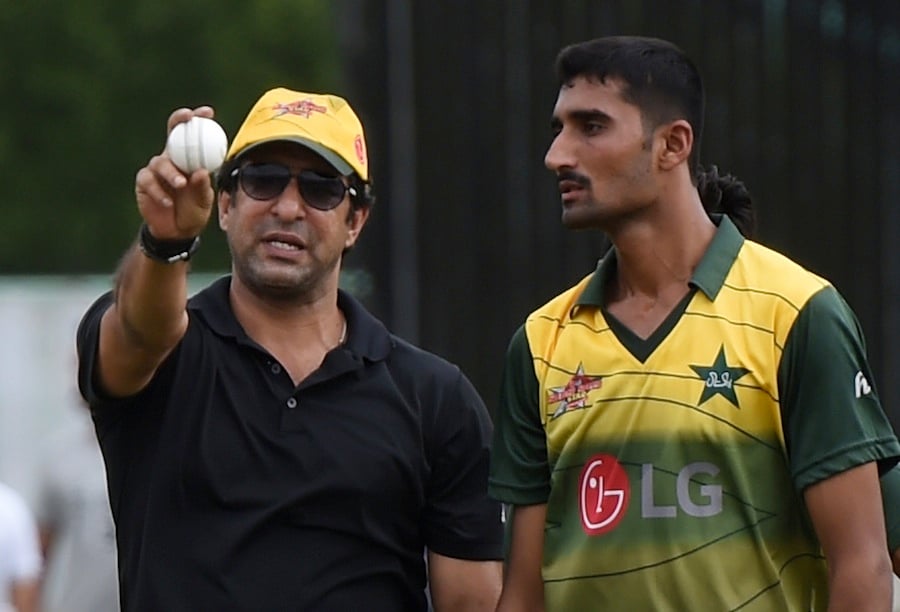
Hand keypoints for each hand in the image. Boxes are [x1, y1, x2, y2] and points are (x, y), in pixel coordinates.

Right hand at [135, 106, 216, 239]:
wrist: (177, 232)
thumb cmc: (194, 211)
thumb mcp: (204, 200)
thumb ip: (203, 186)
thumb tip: (201, 171)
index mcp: (190, 159)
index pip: (192, 134)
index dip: (197, 119)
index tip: (207, 112)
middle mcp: (172, 159)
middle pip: (172, 133)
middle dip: (178, 122)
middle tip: (187, 120)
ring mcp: (156, 170)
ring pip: (160, 162)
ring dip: (171, 172)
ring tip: (181, 184)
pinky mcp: (143, 183)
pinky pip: (148, 181)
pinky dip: (159, 191)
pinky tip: (168, 202)